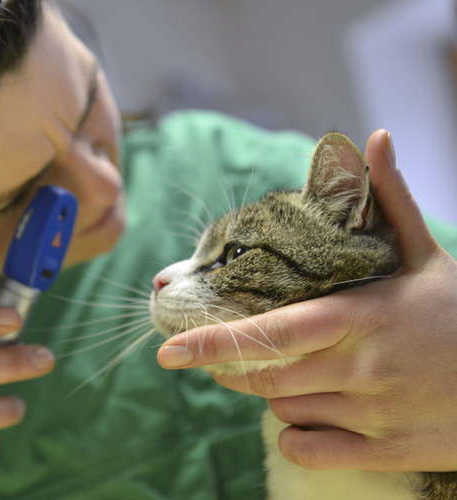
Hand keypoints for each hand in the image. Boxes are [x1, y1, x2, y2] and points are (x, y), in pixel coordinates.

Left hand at [157, 130, 456, 472]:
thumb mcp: (427, 256)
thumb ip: (391, 200)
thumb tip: (371, 140)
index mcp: (361, 316)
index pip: (270, 331)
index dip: (212, 341)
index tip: (168, 349)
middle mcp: (361, 367)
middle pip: (264, 377)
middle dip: (227, 368)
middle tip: (214, 357)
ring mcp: (373, 413)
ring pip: (283, 412)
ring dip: (265, 395)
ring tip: (277, 373)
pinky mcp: (387, 451)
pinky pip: (308, 452)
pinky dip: (293, 437)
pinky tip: (306, 415)